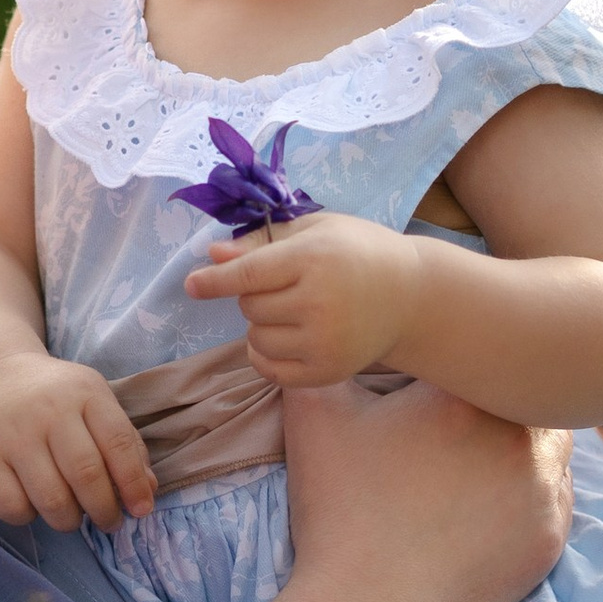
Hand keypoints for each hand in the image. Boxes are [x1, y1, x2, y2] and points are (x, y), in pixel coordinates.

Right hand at [0, 352, 157, 530]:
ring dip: (70, 521)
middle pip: (86, 475)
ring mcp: (13, 434)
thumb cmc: (55, 398)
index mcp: (85, 393)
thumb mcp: (95, 403)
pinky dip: (29, 517)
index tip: (140, 510)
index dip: (134, 484)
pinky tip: (34, 505)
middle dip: (104, 510)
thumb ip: (125, 445)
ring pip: (51, 499)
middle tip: (109, 522)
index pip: (118, 443)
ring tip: (74, 517)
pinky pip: (12, 506)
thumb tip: (146, 494)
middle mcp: (49, 410)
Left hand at [188, 216, 419, 384]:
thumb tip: (213, 255)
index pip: (249, 274)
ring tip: (292, 311)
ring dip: (261, 325)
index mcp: (314, 259)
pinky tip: (283, 338)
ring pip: (256, 339)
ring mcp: (324, 341)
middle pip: (250, 306)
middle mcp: (318, 302)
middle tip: (287, 286)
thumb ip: (262, 242)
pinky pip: (270, 369)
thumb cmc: (358, 252)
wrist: (411, 296)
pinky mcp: (327, 370)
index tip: (191, 284)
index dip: (215, 280)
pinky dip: (265, 356)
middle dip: (255, 296)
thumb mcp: (316, 230)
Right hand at [270, 377, 571, 601]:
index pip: (479, 358)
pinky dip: (531, 497)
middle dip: (500, 404)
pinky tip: (490, 509)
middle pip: (524, 397)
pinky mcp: (550, 536)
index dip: (462, 367)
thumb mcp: (313, 420)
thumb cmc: (340, 509)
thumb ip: (325, 363)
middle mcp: (519, 432)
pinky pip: (556, 500)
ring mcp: (543, 487)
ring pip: (551, 447)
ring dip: (525, 448)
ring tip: (480, 466)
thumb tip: (327, 340)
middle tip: (463, 427)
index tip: (437, 393)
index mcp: (464, 393)